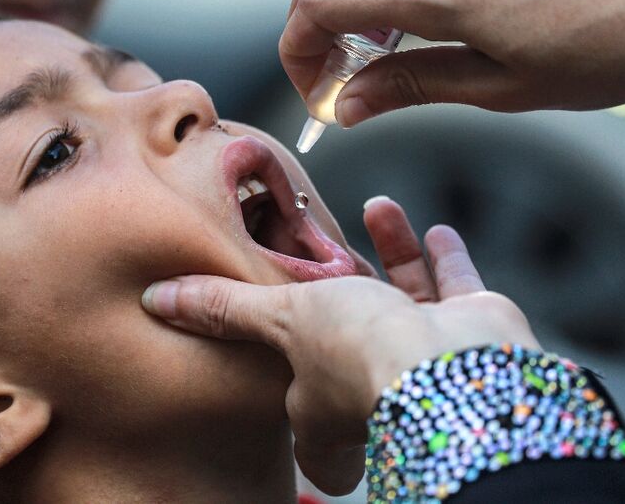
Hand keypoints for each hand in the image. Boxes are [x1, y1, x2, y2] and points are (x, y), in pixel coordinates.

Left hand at [141, 197, 539, 494]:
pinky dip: (444, 257)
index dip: (295, 398)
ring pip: (404, 298)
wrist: (454, 364)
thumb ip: (224, 307)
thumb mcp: (279, 318)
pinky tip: (433, 227)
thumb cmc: (360, 354)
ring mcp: (422, 356)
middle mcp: (373, 383)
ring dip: (391, 250)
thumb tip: (158, 300)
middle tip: (329, 252)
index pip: (303, 418)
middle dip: (342, 290)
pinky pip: (455, 287)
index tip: (285, 361)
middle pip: (354, 338)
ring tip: (378, 206)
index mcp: (322, 403)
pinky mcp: (466, 331)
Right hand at [281, 0, 624, 124]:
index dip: (297, 53)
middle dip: (305, 19)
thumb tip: (349, 103)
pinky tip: (410, 16)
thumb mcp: (501, 86)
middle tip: (330, 71)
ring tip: (371, 49)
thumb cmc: (611, 42)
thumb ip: (411, 85)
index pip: (320, 4)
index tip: (315, 92)